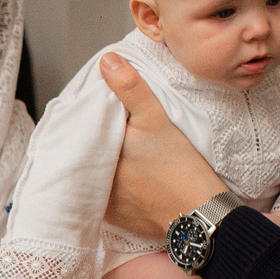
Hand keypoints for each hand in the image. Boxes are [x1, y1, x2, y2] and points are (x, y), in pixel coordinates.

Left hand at [97, 52, 226, 239]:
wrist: (199, 212)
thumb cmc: (178, 164)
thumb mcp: (155, 119)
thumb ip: (130, 89)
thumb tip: (107, 60)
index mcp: (96, 156)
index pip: (80, 132)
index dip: (87, 119)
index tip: (94, 108)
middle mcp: (92, 182)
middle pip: (85, 154)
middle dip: (91, 140)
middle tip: (105, 126)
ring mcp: (102, 203)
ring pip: (93, 175)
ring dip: (98, 163)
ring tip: (113, 148)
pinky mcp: (115, 218)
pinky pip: (103, 197)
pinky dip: (108, 185)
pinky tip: (122, 173)